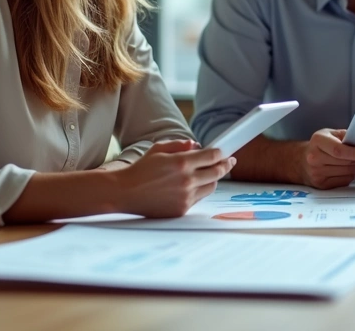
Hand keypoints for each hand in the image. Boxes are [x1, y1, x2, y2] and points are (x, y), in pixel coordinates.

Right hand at [112, 140, 235, 217]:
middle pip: (217, 172)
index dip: (221, 154)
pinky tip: (195, 185)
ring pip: (211, 186)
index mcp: (181, 163)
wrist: (125, 193)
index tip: (226, 153)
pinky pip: (198, 198)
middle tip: (229, 162)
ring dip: (213, 179)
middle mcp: (186, 180)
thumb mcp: (158, 150)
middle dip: (225, 165)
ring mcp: (185, 196)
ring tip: (211, 173)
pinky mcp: (182, 209)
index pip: (212, 157)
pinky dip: (199, 191)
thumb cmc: (140, 170)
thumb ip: (180, 145)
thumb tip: (196, 145)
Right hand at [296, 128, 354, 188]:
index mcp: (318, 141)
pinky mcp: (321, 184)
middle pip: (345, 163)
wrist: (300, 161)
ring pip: (346, 173)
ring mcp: (316, 173)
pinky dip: (353, 176)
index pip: (339, 150)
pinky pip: (343, 181)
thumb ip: (345, 135)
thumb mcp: (329, 134)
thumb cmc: (319, 145)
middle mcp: (314, 158)